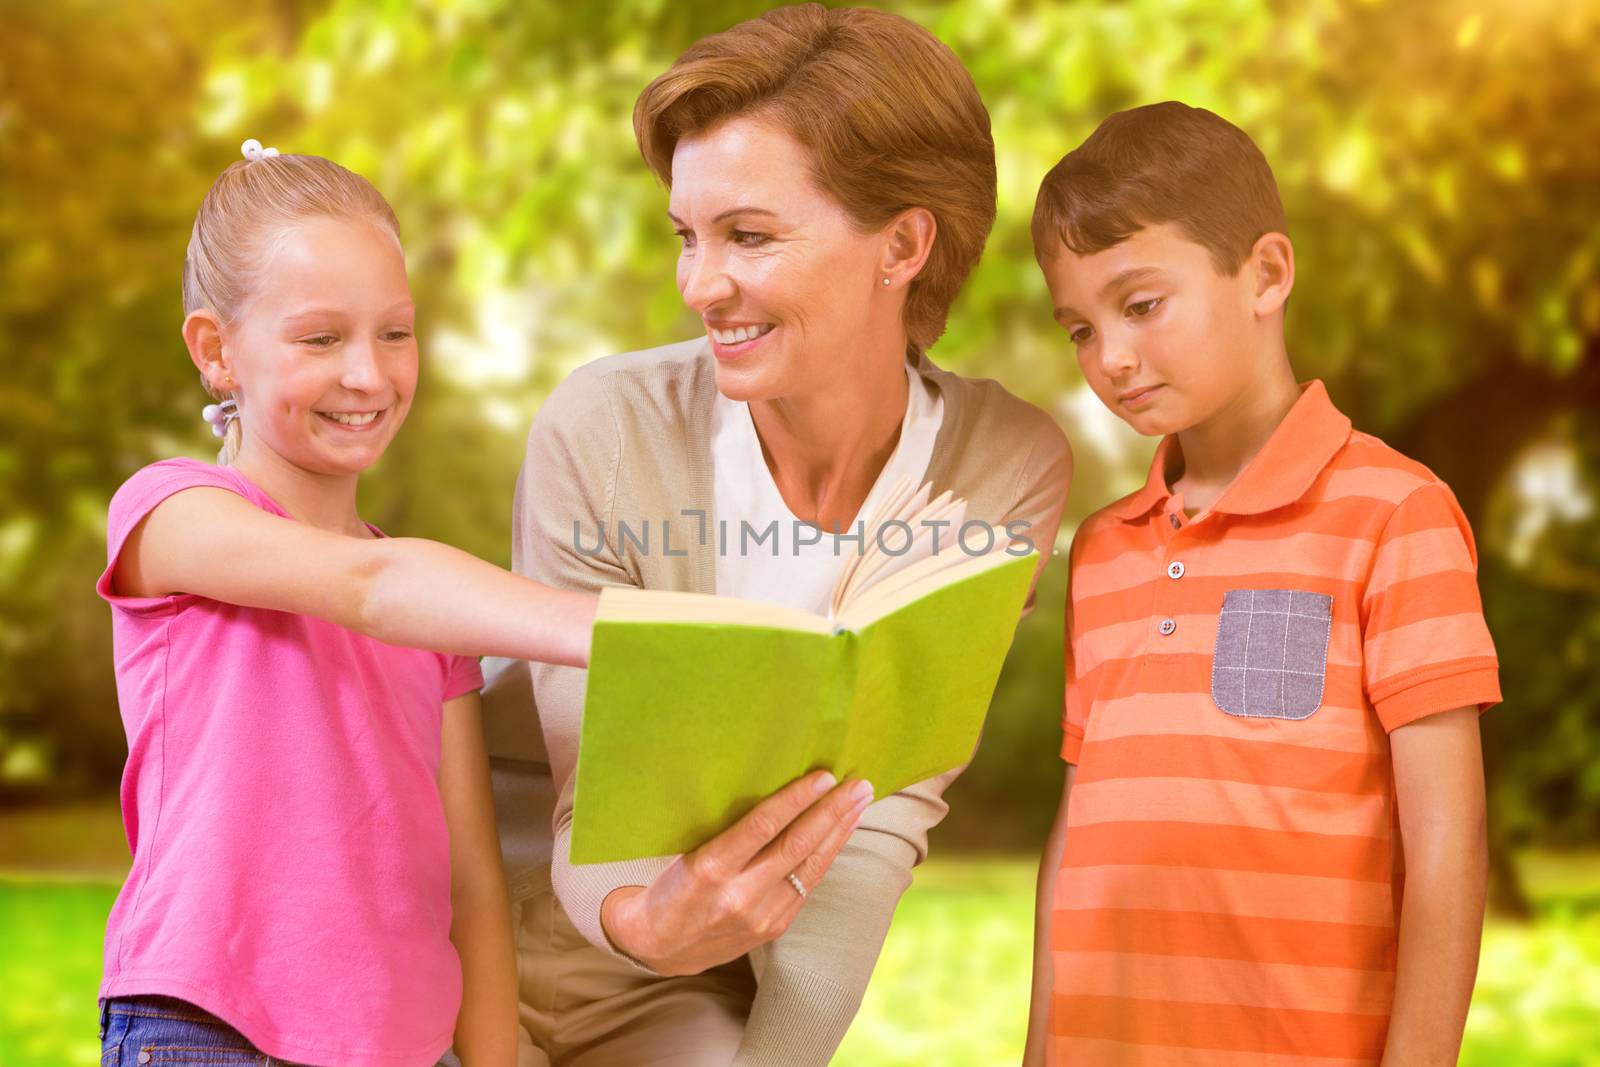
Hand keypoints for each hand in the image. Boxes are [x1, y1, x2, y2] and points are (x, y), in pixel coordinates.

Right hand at [600, 769, 873, 975]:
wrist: (658, 945)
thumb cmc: (671, 884)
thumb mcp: (687, 851)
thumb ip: (728, 830)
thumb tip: (775, 788)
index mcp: (710, 868)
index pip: (763, 825)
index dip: (797, 798)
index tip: (823, 775)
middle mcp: (739, 894)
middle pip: (797, 845)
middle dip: (833, 811)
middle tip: (858, 785)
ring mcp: (761, 915)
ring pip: (810, 866)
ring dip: (840, 831)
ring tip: (860, 802)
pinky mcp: (774, 927)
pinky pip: (808, 883)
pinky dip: (827, 855)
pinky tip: (841, 834)